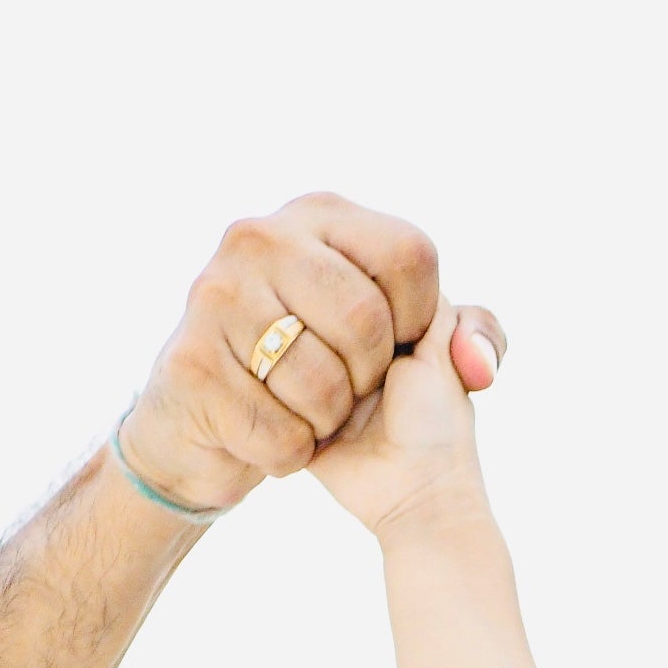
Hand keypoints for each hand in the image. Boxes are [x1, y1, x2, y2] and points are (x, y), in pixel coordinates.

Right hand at [116, 194, 496, 513]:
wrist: (252, 443)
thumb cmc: (351, 384)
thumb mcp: (422, 349)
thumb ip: (473, 335)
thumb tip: (476, 368)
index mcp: (324, 216)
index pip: (411, 256)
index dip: (418, 320)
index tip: (396, 342)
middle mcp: (261, 236)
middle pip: (364, 319)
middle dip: (369, 374)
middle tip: (346, 381)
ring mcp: (216, 293)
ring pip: (318, 381)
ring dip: (328, 419)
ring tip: (306, 404)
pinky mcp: (190, 361)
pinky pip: (276, 430)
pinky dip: (291, 451)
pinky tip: (269, 426)